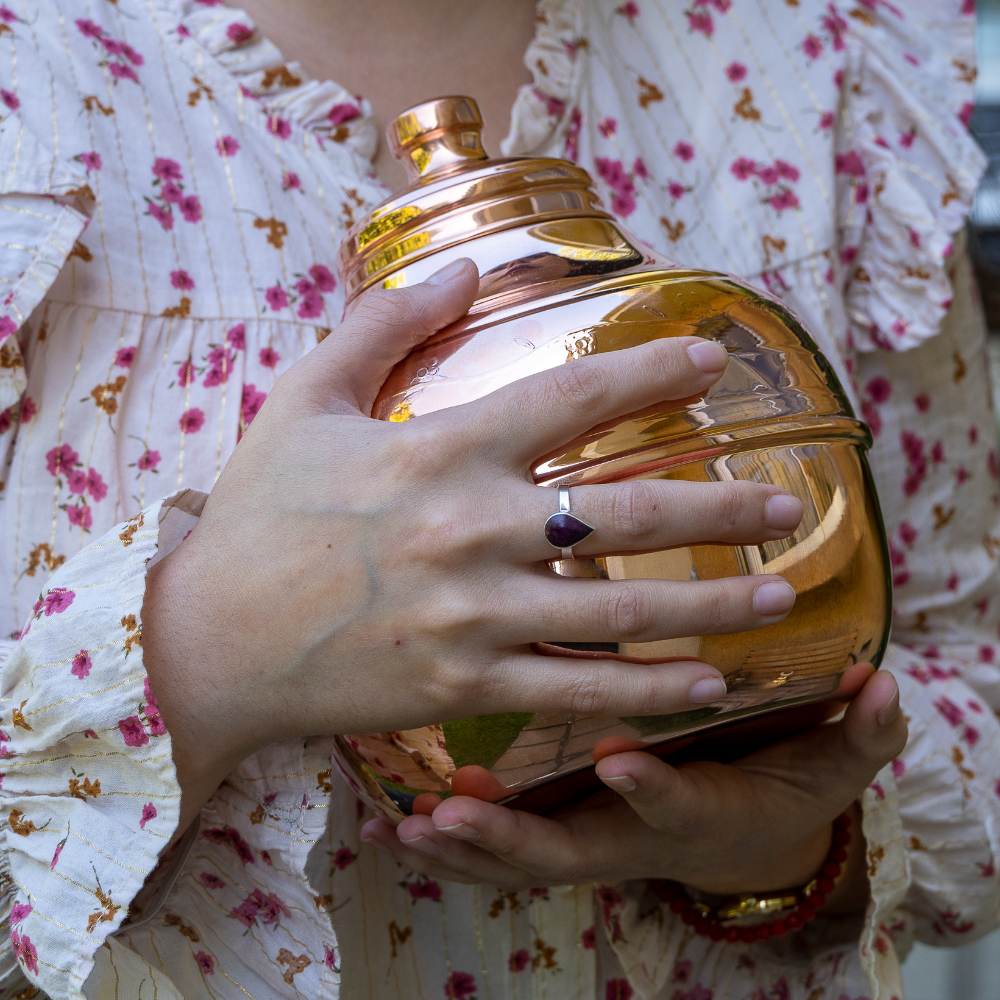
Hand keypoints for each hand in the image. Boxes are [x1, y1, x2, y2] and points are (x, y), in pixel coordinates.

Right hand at [142, 258, 803, 831]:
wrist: (207, 640)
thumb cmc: (259, 516)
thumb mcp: (303, 398)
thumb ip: (383, 323)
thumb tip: (462, 271)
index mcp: (440, 449)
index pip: (572, 396)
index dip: (652, 371)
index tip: (711, 362)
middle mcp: (472, 529)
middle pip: (626, 510)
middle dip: (719, 503)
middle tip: (787, 501)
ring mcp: (474, 615)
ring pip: (620, 608)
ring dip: (711, 600)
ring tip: (778, 593)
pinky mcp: (464, 686)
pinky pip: (575, 689)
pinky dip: (648, 690)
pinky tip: (709, 683)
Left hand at [361, 665, 905, 914]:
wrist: (755, 832)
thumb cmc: (783, 784)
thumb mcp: (830, 763)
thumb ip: (855, 732)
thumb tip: (882, 688)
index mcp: (698, 811)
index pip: (674, 804)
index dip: (650, 788)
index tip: (618, 760)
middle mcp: (635, 833)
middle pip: (571, 850)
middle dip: (514, 840)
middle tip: (456, 818)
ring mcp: (596, 837)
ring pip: (525, 860)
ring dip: (469, 849)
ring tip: (415, 828)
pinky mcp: (567, 829)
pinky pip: (506, 853)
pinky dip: (459, 845)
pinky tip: (407, 821)